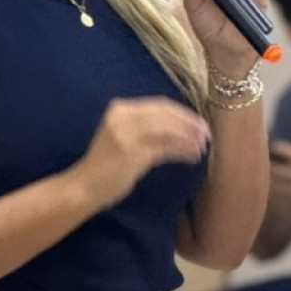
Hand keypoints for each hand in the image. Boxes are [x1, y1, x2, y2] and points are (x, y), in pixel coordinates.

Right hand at [72, 97, 209, 206]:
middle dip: (190, 123)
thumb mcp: (122, 135)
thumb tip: (179, 125)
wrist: (84, 186)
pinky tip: (193, 156)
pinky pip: (166, 148)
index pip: (159, 105)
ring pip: (168, 130)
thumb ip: (144, 125)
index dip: (182, 113)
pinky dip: (183, 151)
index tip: (198, 122)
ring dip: (189, 137)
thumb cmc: (106, 163)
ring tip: (202, 146)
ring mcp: (128, 135)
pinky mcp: (134, 154)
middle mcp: (123, 116)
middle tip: (206, 133)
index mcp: (120, 108)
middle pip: (166, 114)